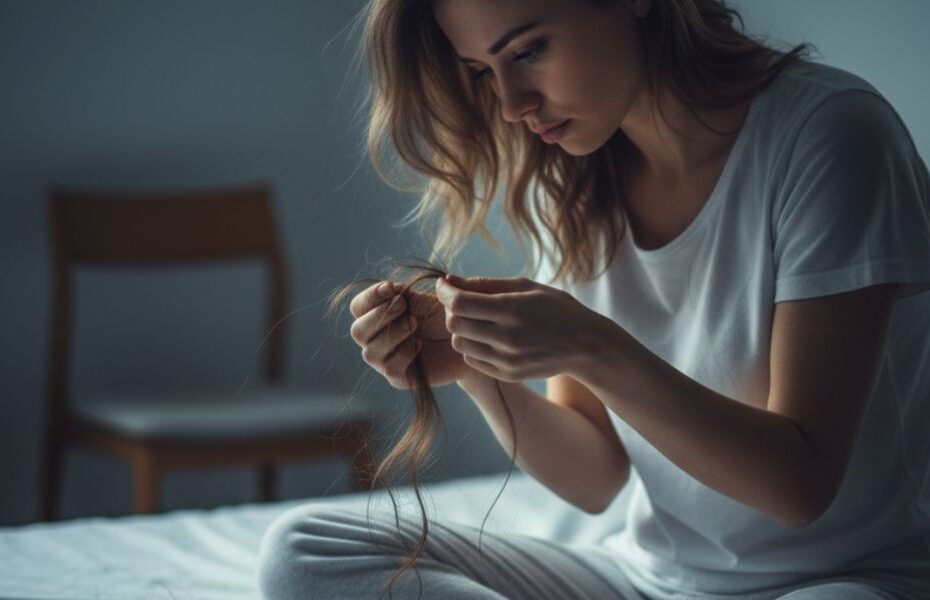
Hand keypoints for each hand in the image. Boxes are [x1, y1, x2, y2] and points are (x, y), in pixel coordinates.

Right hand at [348, 280, 478, 389]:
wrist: (467, 338)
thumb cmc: (443, 315)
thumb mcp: (423, 299)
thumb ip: (403, 293)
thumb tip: (390, 289)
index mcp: (376, 316)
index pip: (357, 307)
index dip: (370, 297)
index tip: (392, 287)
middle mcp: (375, 340)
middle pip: (357, 332)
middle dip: (380, 316)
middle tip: (404, 306)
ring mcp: (385, 360)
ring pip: (370, 353)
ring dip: (392, 334)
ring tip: (415, 323)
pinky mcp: (400, 378)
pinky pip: (390, 369)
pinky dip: (403, 354)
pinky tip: (420, 344)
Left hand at [434, 274, 604, 381]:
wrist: (585, 345)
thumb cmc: (555, 308)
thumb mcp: (526, 287)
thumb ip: (485, 284)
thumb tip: (449, 281)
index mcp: (512, 310)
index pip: (459, 303)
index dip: (445, 292)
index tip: (444, 285)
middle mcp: (507, 338)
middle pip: (454, 324)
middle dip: (451, 309)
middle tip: (462, 301)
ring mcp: (507, 360)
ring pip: (459, 344)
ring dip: (461, 329)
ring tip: (476, 320)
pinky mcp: (507, 375)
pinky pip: (472, 360)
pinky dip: (472, 347)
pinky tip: (487, 337)